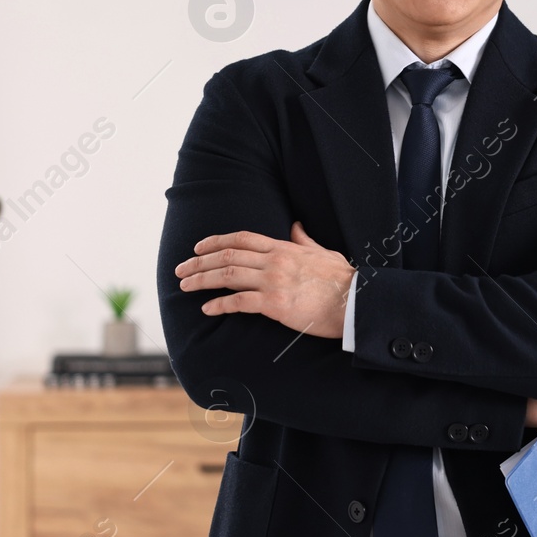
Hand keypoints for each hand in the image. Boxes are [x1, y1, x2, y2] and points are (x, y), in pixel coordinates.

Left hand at [174, 221, 355, 338]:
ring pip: (227, 276)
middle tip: (181, 270)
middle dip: (199, 262)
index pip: (241, 239)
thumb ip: (305, 240)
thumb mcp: (324, 252)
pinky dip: (219, 305)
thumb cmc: (344, 280)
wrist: (356, 301)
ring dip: (201, 280)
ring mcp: (273, 281)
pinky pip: (239, 302)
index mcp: (284, 247)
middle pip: (226, 256)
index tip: (198, 247)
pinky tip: (207, 309)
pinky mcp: (275, 304)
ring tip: (184, 287)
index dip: (215, 241)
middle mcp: (274, 261)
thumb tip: (296, 226)